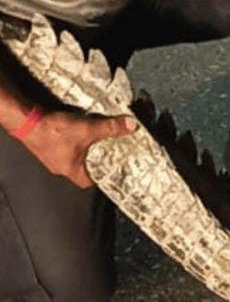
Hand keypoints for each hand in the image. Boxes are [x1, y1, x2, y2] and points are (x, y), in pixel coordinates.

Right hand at [21, 111, 136, 188]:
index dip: (102, 176)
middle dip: (95, 159)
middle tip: (108, 151)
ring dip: (83, 149)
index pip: (89, 182)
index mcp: (70, 170)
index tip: (112, 168)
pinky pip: (63, 147)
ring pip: (73, 157)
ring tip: (95, 140)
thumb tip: (131, 126)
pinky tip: (78, 132)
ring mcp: (51, 157)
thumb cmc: (52, 130)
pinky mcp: (45, 145)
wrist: (25, 119)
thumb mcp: (88, 129)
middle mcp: (59, 167)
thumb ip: (110, 128)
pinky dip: (72, 141)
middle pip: (82, 169)